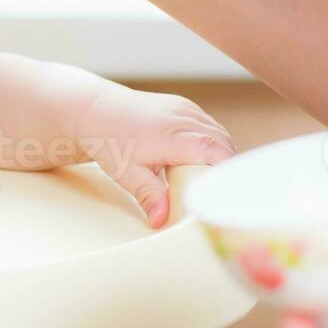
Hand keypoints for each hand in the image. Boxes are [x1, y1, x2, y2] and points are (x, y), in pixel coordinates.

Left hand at [83, 84, 236, 227]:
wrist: (96, 110)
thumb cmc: (110, 141)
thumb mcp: (127, 173)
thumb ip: (149, 196)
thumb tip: (160, 221)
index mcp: (170, 135)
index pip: (214, 150)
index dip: (228, 171)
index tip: (230, 192)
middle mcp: (182, 117)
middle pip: (223, 143)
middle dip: (227, 168)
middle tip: (223, 194)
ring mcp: (185, 108)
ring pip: (219, 133)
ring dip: (221, 155)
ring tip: (213, 180)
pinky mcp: (184, 106)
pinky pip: (209, 125)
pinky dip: (212, 143)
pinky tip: (203, 161)